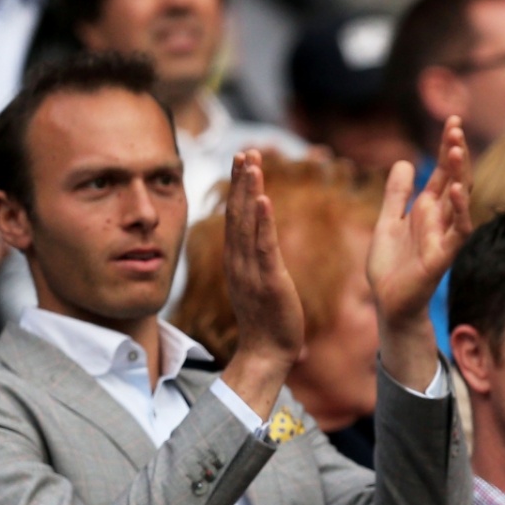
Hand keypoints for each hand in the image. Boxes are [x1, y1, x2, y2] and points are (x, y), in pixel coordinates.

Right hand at [224, 149, 304, 362]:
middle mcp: (238, 261)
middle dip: (241, 180)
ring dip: (250, 192)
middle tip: (245, 150)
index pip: (236, 217)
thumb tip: (261, 244)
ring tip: (253, 163)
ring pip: (248, 224)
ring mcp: (251, 271)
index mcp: (236, 260)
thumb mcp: (258, 284)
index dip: (239, 188)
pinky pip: (264, 248)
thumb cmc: (268, 321)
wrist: (266, 354)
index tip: (243, 161)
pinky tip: (264, 200)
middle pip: (237, 213)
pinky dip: (263, 223)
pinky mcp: (268, 282)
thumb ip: (257, 261)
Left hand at [369, 117, 473, 327]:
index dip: (447, 148)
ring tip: (456, 148)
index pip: (442, 172)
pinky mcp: (443, 256)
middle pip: (454, 179)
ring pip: (459, 200)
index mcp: (427, 209)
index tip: (452, 121)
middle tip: (455, 125)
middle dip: (456, 153)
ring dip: (459, 174)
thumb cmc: (391, 266)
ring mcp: (445, 236)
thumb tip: (402, 162)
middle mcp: (440, 219)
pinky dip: (459, 211)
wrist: (389, 302)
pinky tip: (455, 190)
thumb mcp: (387, 221)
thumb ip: (396, 194)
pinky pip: (457, 231)